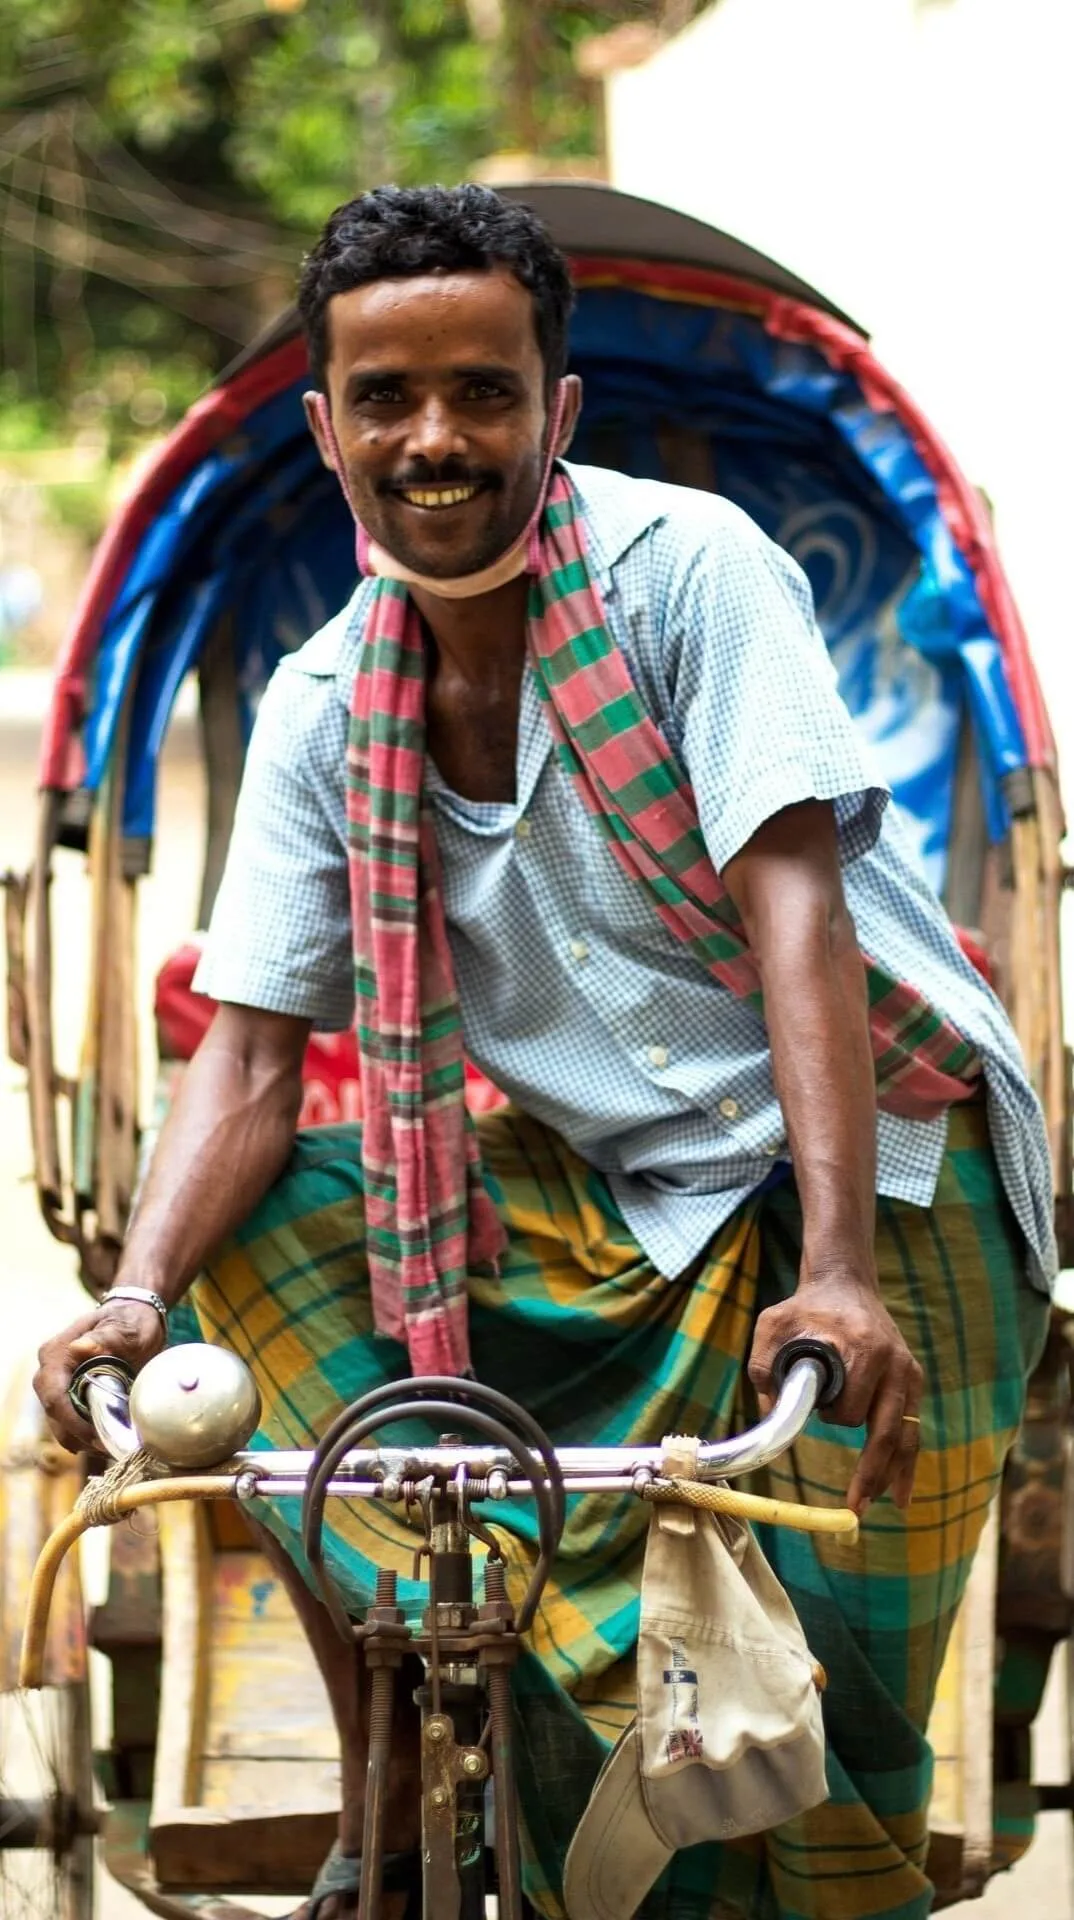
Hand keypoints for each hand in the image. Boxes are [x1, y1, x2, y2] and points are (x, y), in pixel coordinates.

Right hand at [34, 1299, 166, 1453]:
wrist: (135, 1318)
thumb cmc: (131, 1321)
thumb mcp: (126, 1329)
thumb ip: (107, 1338)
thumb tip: (80, 1348)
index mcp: (56, 1354)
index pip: (53, 1397)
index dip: (72, 1423)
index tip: (98, 1437)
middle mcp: (49, 1372)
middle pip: (55, 1416)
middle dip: (80, 1436)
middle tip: (111, 1446)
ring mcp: (57, 1385)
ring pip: (61, 1424)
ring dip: (84, 1439)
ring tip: (114, 1444)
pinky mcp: (69, 1396)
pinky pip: (71, 1423)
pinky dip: (87, 1434)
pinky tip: (110, 1437)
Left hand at [748, 1273, 923, 1514]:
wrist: (845, 1283)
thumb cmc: (805, 1307)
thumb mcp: (773, 1325)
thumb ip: (764, 1366)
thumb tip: (770, 1418)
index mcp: (864, 1348)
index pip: (852, 1406)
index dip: (834, 1418)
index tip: (818, 1415)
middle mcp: (894, 1362)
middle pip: (886, 1430)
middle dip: (872, 1472)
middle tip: (855, 1506)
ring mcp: (907, 1372)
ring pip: (906, 1435)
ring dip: (893, 1474)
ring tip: (884, 1506)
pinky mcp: (911, 1379)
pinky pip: (912, 1427)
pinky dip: (906, 1461)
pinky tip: (901, 1491)